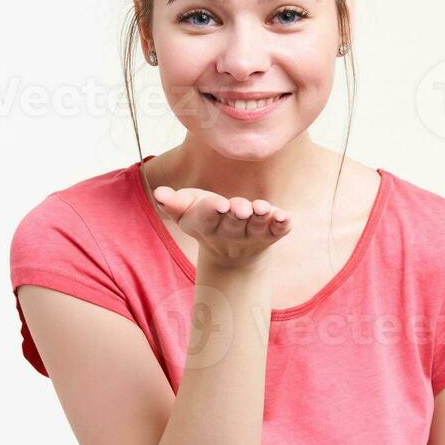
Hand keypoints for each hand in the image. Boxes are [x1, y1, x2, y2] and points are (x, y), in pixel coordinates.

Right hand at [151, 186, 292, 268]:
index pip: (208, 217)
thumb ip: (174, 203)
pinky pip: (278, 231)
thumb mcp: (187, 211)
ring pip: (257, 227)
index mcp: (207, 225)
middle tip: (241, 208)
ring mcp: (252, 235)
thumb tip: (159, 194)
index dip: (213, 210)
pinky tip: (285, 217)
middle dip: (238, 214)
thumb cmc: (206, 218)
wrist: (231, 251)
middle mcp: (231, 232)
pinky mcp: (271, 234)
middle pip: (234, 223)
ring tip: (264, 208)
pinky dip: (282, 225)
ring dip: (261, 218)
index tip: (219, 205)